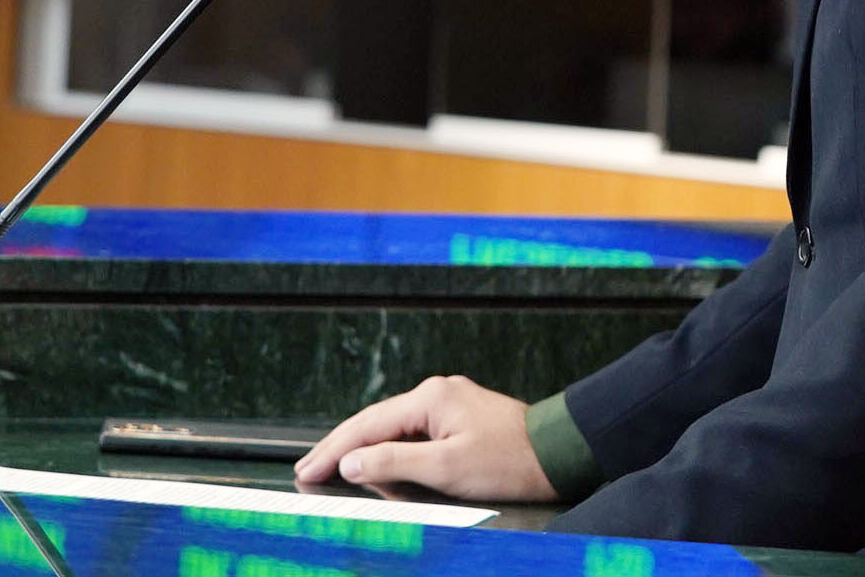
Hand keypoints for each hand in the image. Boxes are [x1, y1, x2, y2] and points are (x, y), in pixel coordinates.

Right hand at [292, 374, 558, 502]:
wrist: (558, 454)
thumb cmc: (509, 461)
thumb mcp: (446, 469)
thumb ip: (394, 463)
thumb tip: (351, 462)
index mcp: (430, 398)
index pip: (367, 426)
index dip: (333, 451)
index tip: (306, 471)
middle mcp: (436, 393)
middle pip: (375, 422)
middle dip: (340, 447)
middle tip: (308, 469)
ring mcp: (449, 403)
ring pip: (392, 427)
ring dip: (362, 449)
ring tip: (332, 467)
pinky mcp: (460, 418)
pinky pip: (412, 432)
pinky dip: (389, 449)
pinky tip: (376, 462)